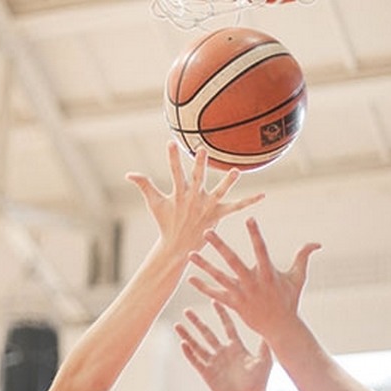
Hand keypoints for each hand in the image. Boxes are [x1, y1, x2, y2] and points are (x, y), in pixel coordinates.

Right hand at [126, 142, 263, 253]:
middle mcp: (194, 199)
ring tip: (236, 171)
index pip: (174, 172)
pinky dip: (249, 201)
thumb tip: (128, 174)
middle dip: (200, 165)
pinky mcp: (218, 216)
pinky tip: (263, 195)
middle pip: (198, 178)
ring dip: (228, 182)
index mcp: (179, 194)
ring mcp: (207, 207)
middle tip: (203, 150)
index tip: (171, 143)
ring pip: (219, 192)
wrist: (177, 247)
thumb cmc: (165, 222)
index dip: (172, 158)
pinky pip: (236, 207)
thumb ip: (143, 185)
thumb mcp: (154, 203)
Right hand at [175, 301, 272, 390]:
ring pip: (197, 345)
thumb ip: (264, 344)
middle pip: (207, 333)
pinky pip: (196, 361)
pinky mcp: (207, 373)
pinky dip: (189, 353)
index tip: (214, 300)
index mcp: (236, 347)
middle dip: (197, 322)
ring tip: (177, 324)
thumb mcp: (264, 360)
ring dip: (187, 335)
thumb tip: (270, 325)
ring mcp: (214, 363)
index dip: (221, 314)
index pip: (227, 326)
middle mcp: (223, 352)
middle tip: (187, 310)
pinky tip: (182, 343)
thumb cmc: (259, 382)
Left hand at [188, 217, 320, 337]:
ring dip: (204, 265)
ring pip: (219, 276)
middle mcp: (252, 282)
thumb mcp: (298, 278)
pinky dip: (203, 287)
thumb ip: (303, 257)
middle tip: (207, 232)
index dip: (255, 234)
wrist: (280, 327)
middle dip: (219, 246)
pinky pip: (216, 294)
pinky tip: (190, 278)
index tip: (249, 218)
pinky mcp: (234, 304)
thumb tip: (316, 243)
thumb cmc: (289, 300)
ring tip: (190, 253)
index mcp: (268, 273)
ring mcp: (241, 294)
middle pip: (232, 261)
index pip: (261, 249)